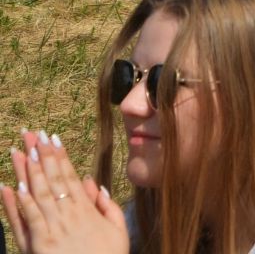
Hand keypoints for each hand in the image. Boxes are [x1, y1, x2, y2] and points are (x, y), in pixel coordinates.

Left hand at [4, 130, 128, 253]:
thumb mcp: (118, 231)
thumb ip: (107, 207)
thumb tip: (93, 184)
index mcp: (87, 210)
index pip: (70, 177)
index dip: (61, 157)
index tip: (53, 139)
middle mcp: (69, 215)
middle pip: (53, 179)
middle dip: (42, 155)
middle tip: (32, 134)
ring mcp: (53, 229)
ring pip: (38, 194)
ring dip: (27, 171)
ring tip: (19, 151)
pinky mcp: (39, 244)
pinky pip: (28, 219)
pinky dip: (19, 202)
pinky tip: (12, 186)